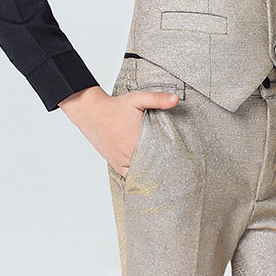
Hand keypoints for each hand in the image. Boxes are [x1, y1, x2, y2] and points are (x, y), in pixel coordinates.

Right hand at [63, 86, 179, 178]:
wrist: (92, 112)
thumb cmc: (116, 106)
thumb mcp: (138, 99)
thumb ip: (158, 99)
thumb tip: (176, 99)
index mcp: (139, 141)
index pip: (162, 156)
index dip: (173, 158)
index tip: (183, 160)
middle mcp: (130, 155)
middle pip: (154, 168)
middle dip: (165, 168)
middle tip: (179, 169)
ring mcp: (122, 162)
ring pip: (143, 175)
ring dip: (153, 173)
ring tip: (167, 174)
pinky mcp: (116, 165)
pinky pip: (131, 177)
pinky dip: (140, 176)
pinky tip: (149, 175)